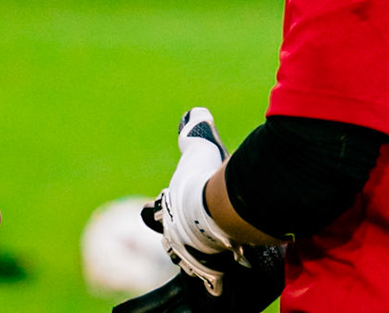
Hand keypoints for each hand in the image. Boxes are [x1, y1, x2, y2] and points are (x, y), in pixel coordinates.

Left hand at [153, 108, 235, 294]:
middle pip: (174, 235)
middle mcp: (175, 230)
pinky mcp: (208, 265)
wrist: (213, 208)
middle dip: (183, 233)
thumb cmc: (202, 176)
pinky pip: (212, 273)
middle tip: (195, 231)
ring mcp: (189, 250)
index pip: (162, 209)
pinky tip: (226, 270)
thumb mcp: (199, 147)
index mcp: (170, 205)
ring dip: (200, 253)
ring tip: (213, 250)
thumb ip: (196, 131)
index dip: (165, 208)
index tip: (167, 208)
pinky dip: (218, 272)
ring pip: (191, 256)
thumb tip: (196, 114)